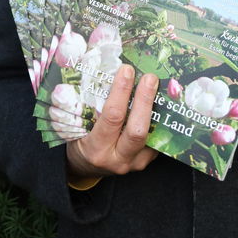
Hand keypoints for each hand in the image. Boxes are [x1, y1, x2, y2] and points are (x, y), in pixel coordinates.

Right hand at [66, 64, 158, 179]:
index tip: (126, 70)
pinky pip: (156, 140)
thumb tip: (112, 70)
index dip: (121, 92)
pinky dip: (158, 119)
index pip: (112, 118)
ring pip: (151, 135)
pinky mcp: (145, 162)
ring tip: (158, 86)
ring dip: (155, 108)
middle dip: (145, 100)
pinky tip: (160, 101)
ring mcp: (134, 163)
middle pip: (137, 130)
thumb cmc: (79, 141)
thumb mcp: (78, 126)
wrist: (86, 167)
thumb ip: (92, 106)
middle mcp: (117, 160)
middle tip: (149, 77)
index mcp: (96, 149)